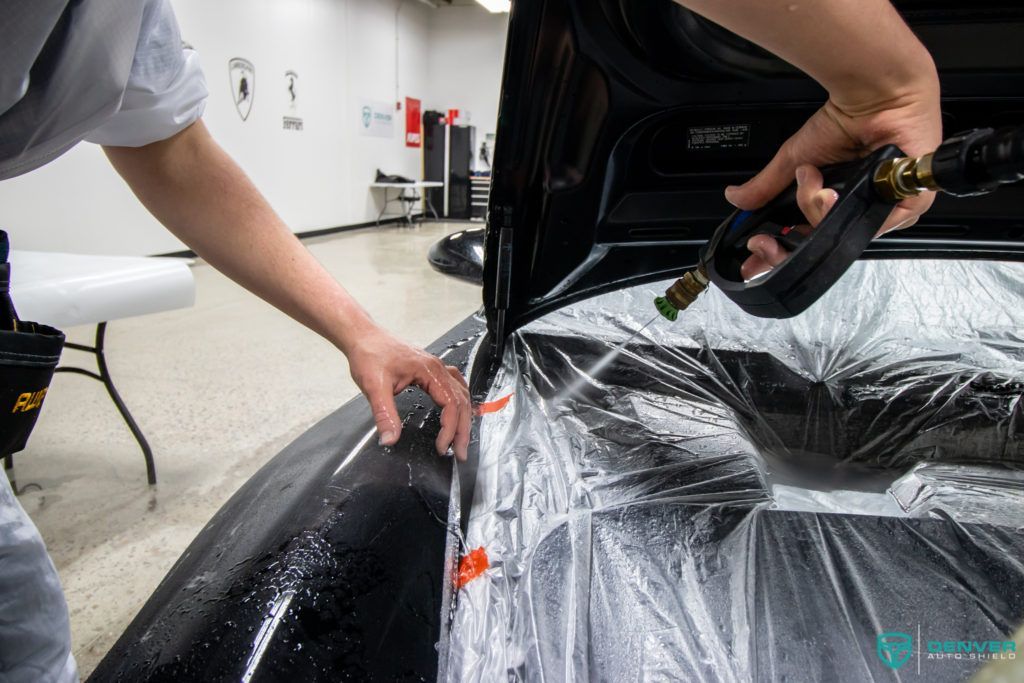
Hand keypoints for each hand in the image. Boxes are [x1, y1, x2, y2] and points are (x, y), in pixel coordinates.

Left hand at [345, 325, 470, 460]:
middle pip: (461, 401)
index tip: (442, 448)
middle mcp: (437, 367)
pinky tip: (458, 409)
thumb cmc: (369, 354)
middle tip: (460, 452)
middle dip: (462, 429)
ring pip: (461, 393)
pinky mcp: (429, 369)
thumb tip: (390, 439)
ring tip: (460, 438)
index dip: (449, 429)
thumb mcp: (374, 387)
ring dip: (463, 417)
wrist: (363, 336)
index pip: (451, 404)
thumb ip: (385, 414)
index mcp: (429, 371)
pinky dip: (459, 401)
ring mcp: (435, 367)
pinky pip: (454, 385)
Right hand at [728, 87, 941, 278]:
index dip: (780, 253)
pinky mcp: (908, 206)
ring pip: (839, 234)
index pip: (808, 241)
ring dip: (815, 210)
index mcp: (836, 205)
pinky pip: (868, 226)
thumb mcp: (795, 159)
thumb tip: (735, 198)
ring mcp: (883, 210)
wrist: (875, 96)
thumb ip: (766, 185)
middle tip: (767, 239)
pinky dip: (840, 208)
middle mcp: (859, 211)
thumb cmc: (846, 120)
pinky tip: (832, 189)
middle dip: (789, 242)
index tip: (756, 254)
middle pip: (820, 243)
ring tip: (812, 179)